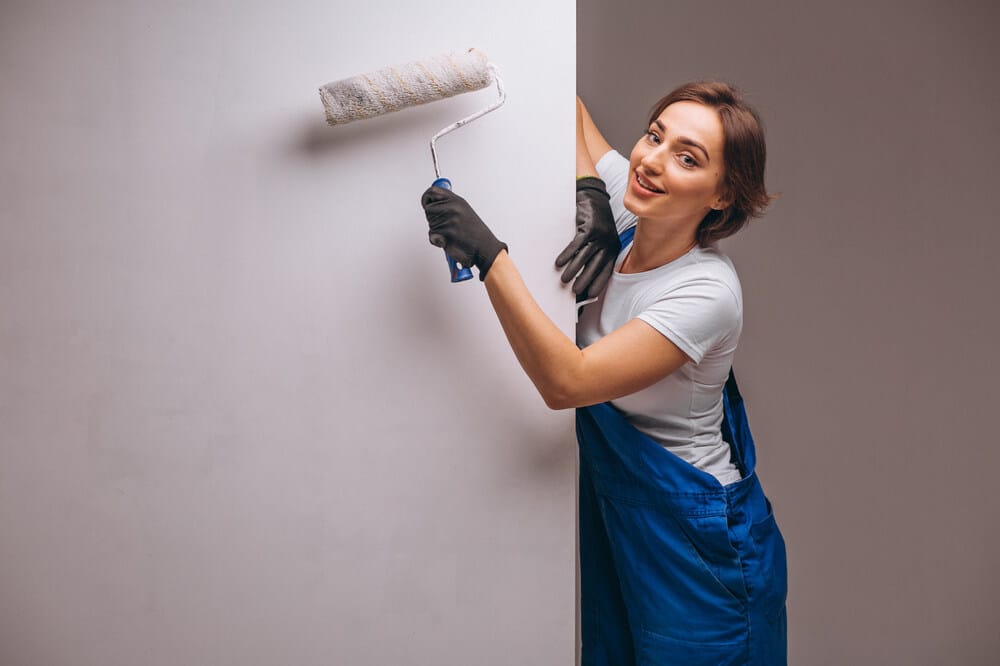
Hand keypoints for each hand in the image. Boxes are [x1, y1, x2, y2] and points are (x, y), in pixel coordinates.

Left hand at [421, 186, 507, 280]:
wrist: (484, 248)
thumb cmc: (474, 233)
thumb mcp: (464, 211)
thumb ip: (449, 204)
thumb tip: (433, 202)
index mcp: (457, 201)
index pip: (433, 192)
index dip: (427, 198)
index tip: (426, 203)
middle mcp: (453, 208)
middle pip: (428, 210)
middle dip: (433, 219)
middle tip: (446, 226)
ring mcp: (450, 220)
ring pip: (430, 224)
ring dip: (437, 231)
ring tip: (450, 234)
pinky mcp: (447, 233)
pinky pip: (432, 235)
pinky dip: (437, 240)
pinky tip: (448, 240)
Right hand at [555, 177, 619, 297]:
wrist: (593, 197)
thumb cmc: (596, 220)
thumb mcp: (604, 237)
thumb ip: (599, 253)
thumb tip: (586, 273)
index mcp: (613, 247)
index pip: (606, 270)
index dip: (598, 283)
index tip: (590, 294)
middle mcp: (608, 242)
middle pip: (595, 266)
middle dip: (585, 280)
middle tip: (575, 292)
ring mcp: (599, 235)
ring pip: (585, 257)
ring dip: (574, 270)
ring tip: (564, 280)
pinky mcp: (588, 227)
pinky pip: (576, 245)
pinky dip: (567, 255)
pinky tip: (559, 263)